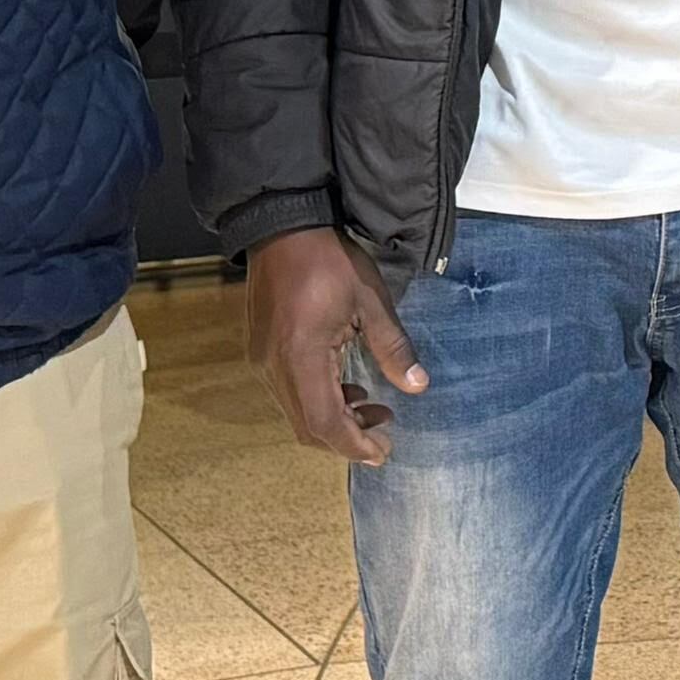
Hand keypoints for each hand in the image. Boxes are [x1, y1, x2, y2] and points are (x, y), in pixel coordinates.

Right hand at [245, 227, 423, 464]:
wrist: (281, 227)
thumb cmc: (328, 260)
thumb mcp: (370, 300)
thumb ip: (393, 347)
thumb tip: (417, 386)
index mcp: (301, 357)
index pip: (324, 422)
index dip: (354, 444)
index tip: (383, 452)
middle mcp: (274, 367)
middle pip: (308, 426)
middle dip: (347, 438)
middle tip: (384, 432)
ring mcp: (263, 361)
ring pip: (297, 413)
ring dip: (334, 420)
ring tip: (374, 407)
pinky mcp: (262, 352)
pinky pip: (289, 393)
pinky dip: (319, 401)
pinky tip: (347, 387)